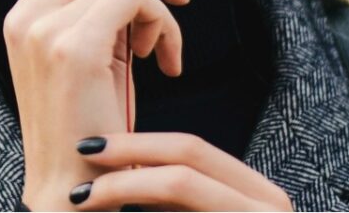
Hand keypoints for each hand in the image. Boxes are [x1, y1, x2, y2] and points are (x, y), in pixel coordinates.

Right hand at [8, 0, 190, 209]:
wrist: (69, 186)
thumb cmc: (86, 127)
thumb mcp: (93, 57)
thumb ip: (103, 9)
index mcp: (23, 14)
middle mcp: (25, 13)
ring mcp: (43, 26)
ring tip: (162, 43)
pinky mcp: (71, 44)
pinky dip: (161, 23)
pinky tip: (163, 60)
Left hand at [67, 132, 292, 210]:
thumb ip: (164, 197)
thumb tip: (106, 160)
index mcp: (253, 194)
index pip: (190, 150)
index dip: (134, 142)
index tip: (86, 145)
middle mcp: (269, 204)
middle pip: (189, 153)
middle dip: (127, 150)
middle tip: (80, 152)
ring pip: (180, 182)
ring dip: (122, 186)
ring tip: (79, 196)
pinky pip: (178, 212)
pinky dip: (135, 206)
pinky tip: (99, 211)